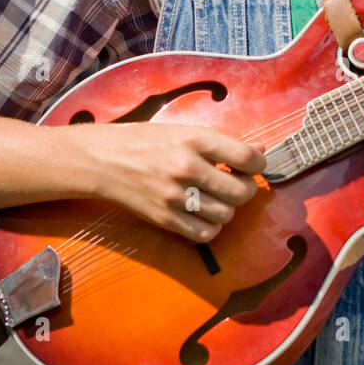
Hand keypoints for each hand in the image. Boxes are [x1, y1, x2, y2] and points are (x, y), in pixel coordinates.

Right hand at [81, 123, 264, 241]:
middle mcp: (187, 168)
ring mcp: (175, 196)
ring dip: (229, 208)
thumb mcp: (185, 130)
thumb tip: (260, 152)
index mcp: (195, 140)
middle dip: (247, 189)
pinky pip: (205, 233)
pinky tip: (205, 214)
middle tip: (237, 183)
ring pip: (226, 215)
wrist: (103, 160)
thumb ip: (222, 143)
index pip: (246, 157)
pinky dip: (212, 227)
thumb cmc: (147, 141)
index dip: (260, 164)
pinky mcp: (164, 219)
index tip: (255, 165)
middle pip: (241, 192)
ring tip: (218, 198)